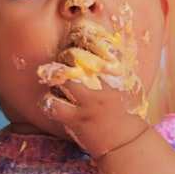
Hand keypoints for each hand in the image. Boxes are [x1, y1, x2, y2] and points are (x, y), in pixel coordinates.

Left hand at [37, 19, 149, 154]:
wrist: (126, 141)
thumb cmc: (124, 105)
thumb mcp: (125, 77)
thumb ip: (111, 56)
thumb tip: (88, 32)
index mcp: (116, 67)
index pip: (93, 38)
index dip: (78, 35)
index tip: (74, 41)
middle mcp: (104, 81)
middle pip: (73, 55)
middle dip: (64, 57)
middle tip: (66, 66)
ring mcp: (90, 101)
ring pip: (61, 76)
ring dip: (55, 77)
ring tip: (58, 82)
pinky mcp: (78, 119)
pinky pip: (52, 104)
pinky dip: (47, 101)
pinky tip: (54, 102)